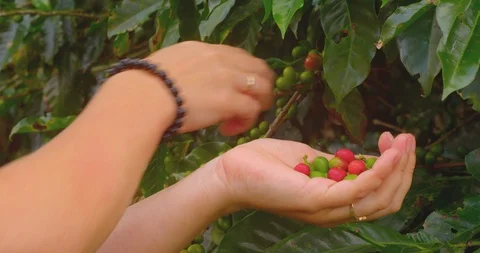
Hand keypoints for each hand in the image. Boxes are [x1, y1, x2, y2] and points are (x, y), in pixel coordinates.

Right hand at [145, 41, 275, 135]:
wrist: (143, 97)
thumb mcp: (171, 64)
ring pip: (263, 88)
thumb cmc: (146, 86)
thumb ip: (188, 68)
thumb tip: (189, 82)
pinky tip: (229, 130)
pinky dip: (246, 122)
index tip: (238, 88)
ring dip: (258, 104)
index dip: (245, 73)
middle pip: (259, 69)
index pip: (239, 56)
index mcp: (206, 50)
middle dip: (261, 87)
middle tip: (251, 104)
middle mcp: (222, 59)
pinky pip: (252, 110)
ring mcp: (228, 79)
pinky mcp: (230, 100)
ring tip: (243, 119)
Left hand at [210, 132, 415, 226]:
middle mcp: (333, 211)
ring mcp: (325, 208)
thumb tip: (364, 158)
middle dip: (405, 170)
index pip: (378, 196)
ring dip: (398, 169)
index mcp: (333, 202)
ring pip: (379, 199)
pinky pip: (358, 190)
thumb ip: (338, 164)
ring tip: (404, 142)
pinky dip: (380, 171)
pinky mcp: (315, 200)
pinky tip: (388, 151)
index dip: (395, 170)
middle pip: (386, 200)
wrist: (231, 171)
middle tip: (408, 140)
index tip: (397, 141)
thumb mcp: (311, 160)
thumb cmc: (266, 165)